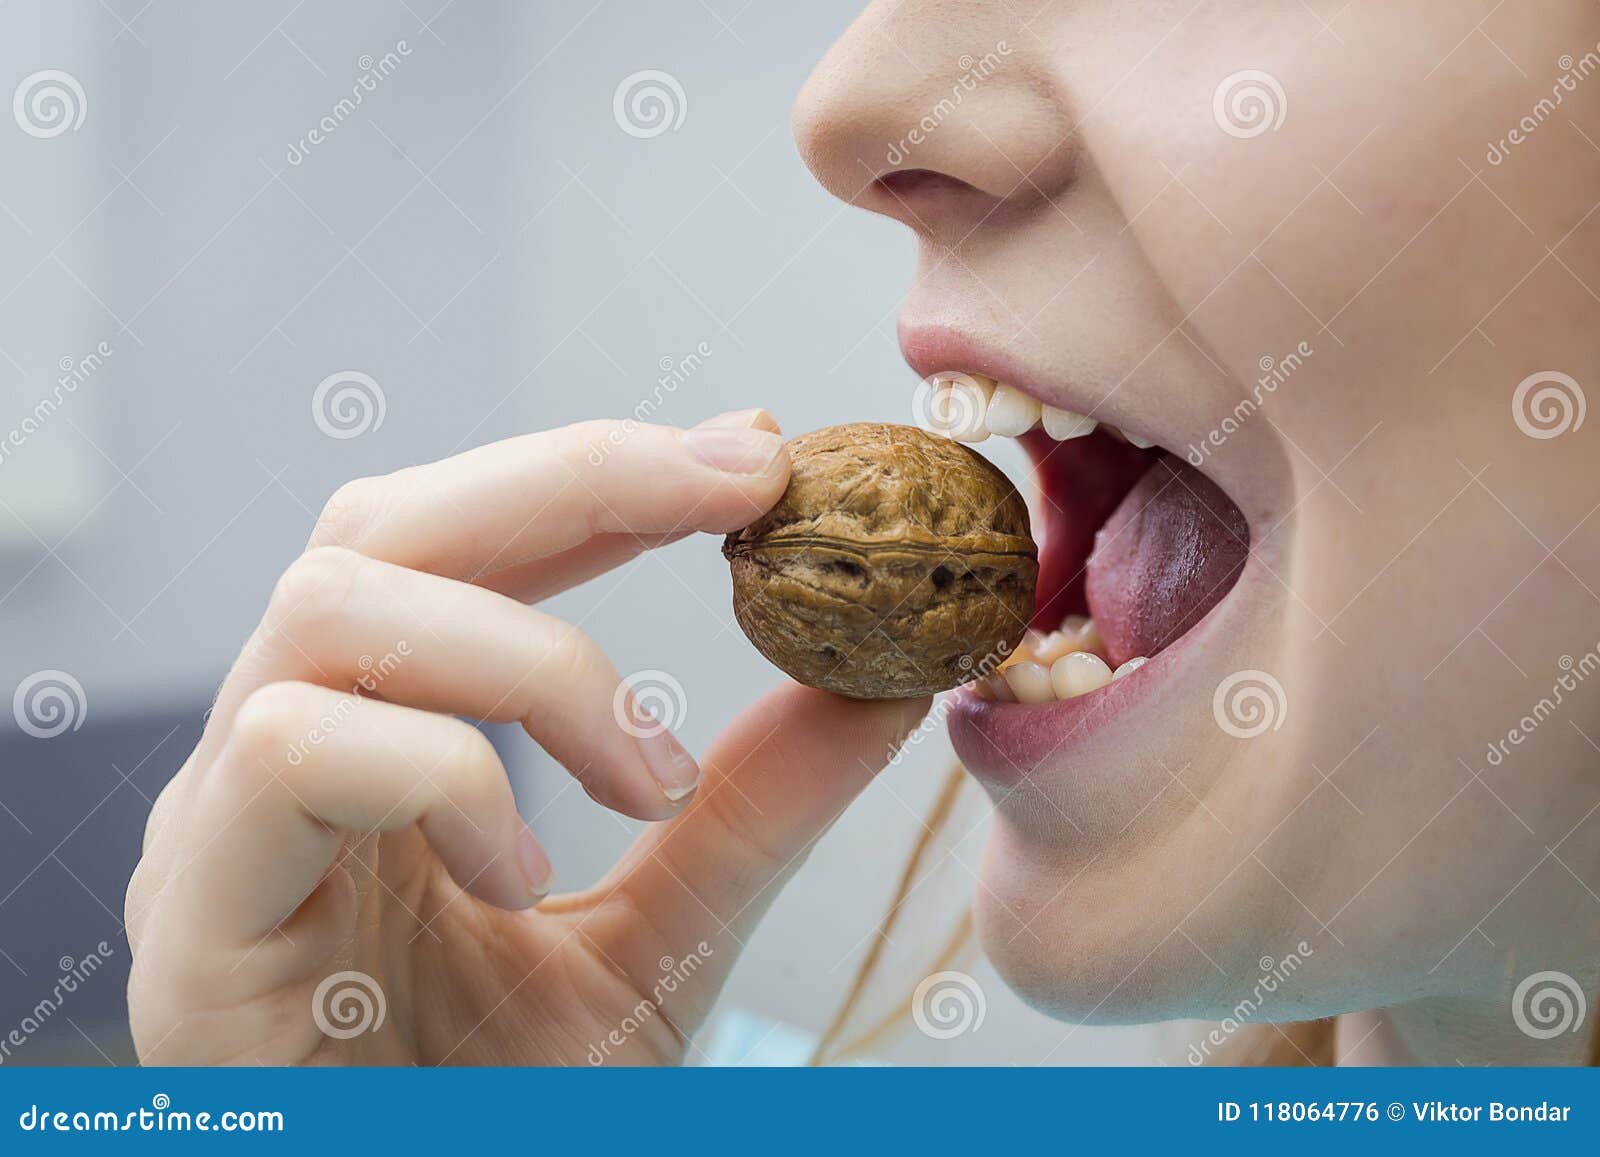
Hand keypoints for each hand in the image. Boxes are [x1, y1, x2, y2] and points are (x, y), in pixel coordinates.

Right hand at [124, 411, 929, 1064]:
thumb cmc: (505, 1109)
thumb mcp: (662, 939)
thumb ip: (750, 812)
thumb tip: (880, 685)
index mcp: (374, 739)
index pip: (464, 542)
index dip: (602, 475)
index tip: (754, 453)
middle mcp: (278, 755)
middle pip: (383, 522)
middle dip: (576, 478)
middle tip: (742, 479)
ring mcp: (215, 829)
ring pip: (337, 604)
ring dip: (533, 659)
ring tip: (645, 778)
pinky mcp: (192, 918)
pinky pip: (295, 749)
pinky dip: (449, 778)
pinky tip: (523, 879)